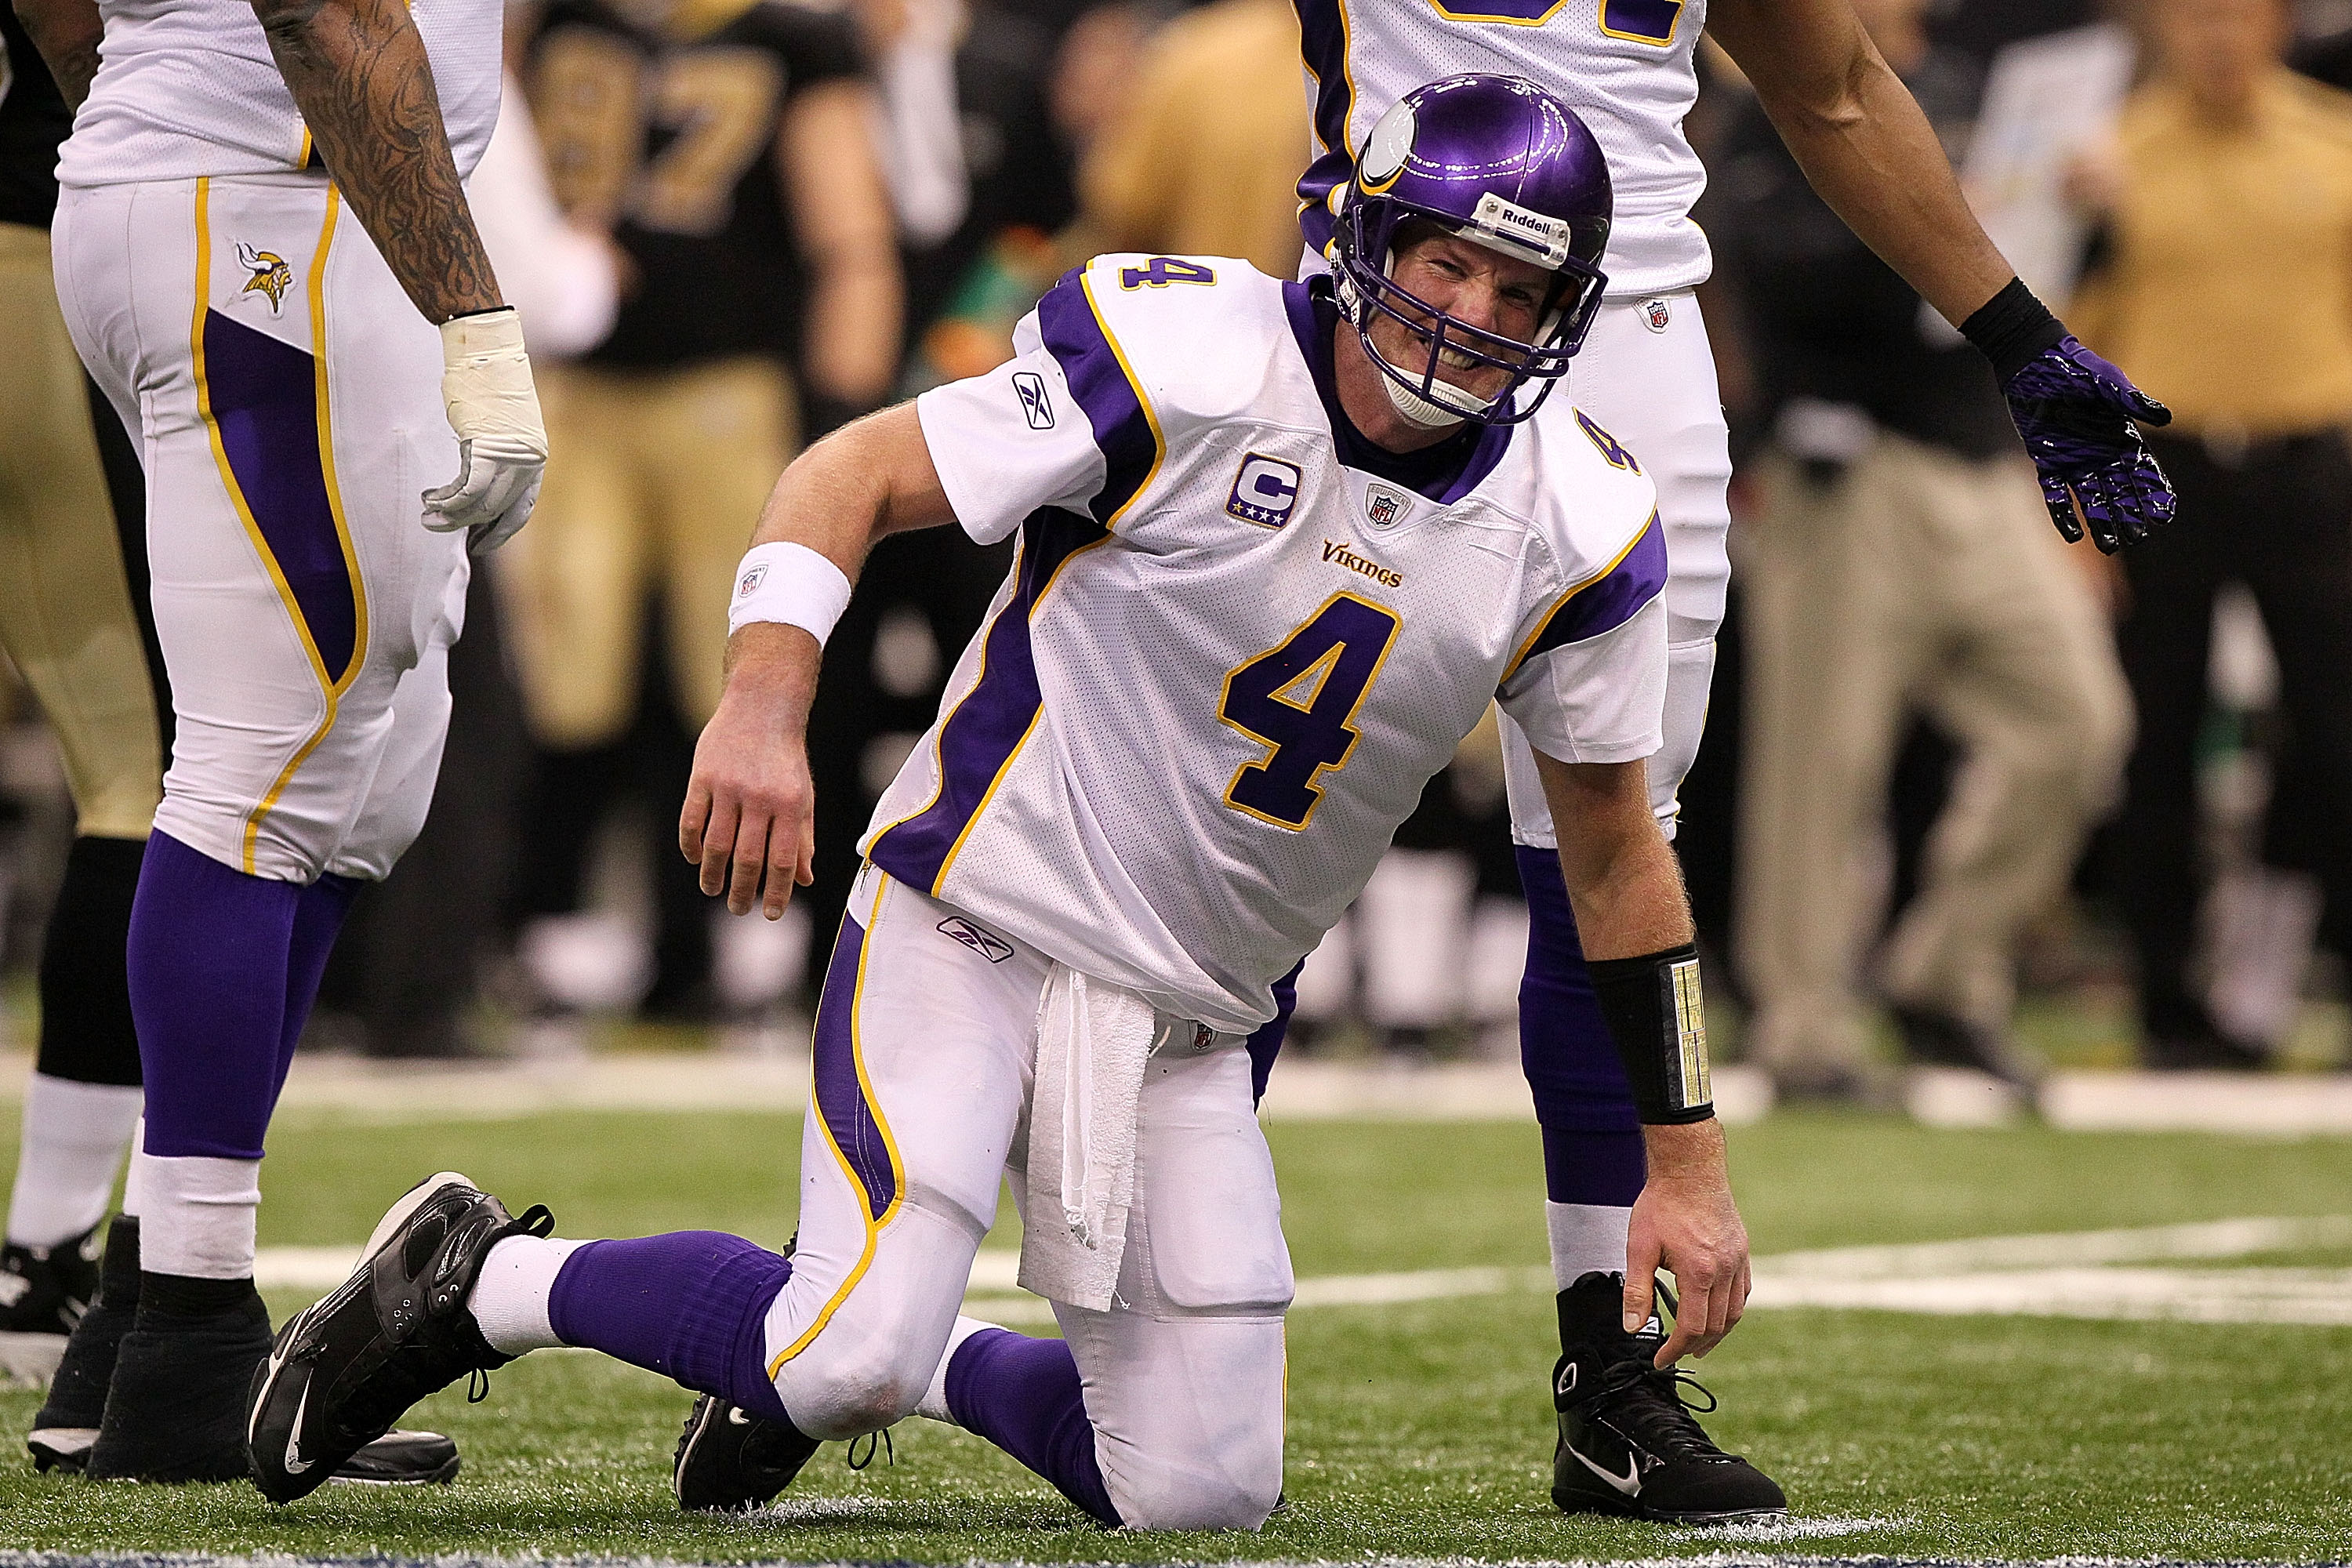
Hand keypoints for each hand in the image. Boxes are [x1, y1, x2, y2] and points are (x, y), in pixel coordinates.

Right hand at [422, 308, 547, 552]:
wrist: (486, 351)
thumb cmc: (489, 383)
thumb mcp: (503, 425)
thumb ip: (499, 454)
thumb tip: (479, 480)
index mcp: (537, 458)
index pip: (523, 509)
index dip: (501, 531)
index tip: (482, 545)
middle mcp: (529, 460)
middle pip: (498, 509)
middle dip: (468, 525)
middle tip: (440, 528)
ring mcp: (510, 455)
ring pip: (481, 503)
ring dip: (451, 514)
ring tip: (428, 515)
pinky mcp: (487, 447)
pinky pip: (467, 489)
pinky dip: (448, 499)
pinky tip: (431, 500)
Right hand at [678, 634, 818, 918]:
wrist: (762, 706)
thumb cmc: (786, 758)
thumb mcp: (802, 796)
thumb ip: (803, 838)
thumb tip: (803, 880)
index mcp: (789, 805)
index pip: (782, 860)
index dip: (777, 891)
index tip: (771, 913)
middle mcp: (759, 798)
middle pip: (747, 857)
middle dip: (741, 890)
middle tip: (737, 908)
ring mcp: (728, 787)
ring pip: (716, 843)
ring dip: (712, 873)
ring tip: (712, 889)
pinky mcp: (702, 776)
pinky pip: (692, 819)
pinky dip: (691, 844)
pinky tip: (696, 859)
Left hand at [1625, 1118, 1750, 1365]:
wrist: (1689, 1168)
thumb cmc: (1662, 1204)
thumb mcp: (1639, 1248)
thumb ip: (1637, 1291)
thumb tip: (1633, 1328)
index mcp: (1699, 1272)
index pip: (1692, 1328)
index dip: (1675, 1350)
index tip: (1661, 1360)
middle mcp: (1726, 1270)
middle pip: (1717, 1325)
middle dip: (1696, 1345)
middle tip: (1678, 1354)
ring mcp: (1738, 1260)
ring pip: (1735, 1311)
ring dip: (1718, 1332)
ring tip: (1699, 1342)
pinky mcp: (1742, 1250)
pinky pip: (1743, 1291)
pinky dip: (1731, 1308)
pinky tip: (1718, 1311)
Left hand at [2003, 336, 2175, 553]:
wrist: (2035, 364)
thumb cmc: (2077, 368)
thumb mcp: (2108, 383)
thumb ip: (2132, 401)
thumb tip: (2164, 417)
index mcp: (2121, 438)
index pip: (2144, 472)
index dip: (2155, 493)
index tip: (2165, 515)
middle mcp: (2100, 454)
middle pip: (2119, 493)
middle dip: (2129, 516)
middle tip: (2138, 540)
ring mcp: (2073, 460)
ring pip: (2091, 499)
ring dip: (2100, 522)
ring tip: (2110, 546)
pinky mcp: (2046, 462)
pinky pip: (2054, 494)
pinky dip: (2062, 514)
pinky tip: (2071, 535)